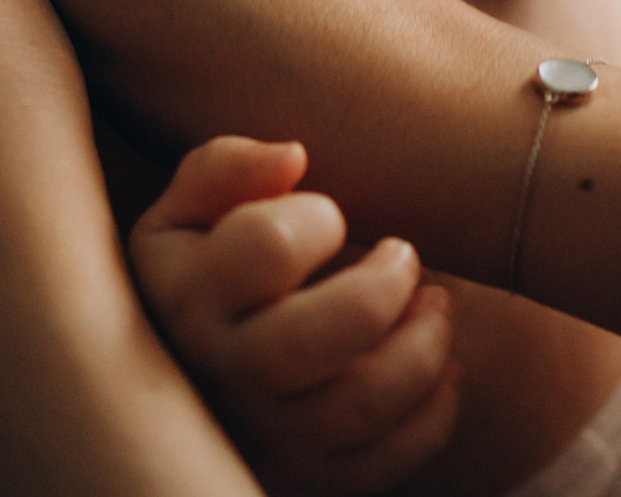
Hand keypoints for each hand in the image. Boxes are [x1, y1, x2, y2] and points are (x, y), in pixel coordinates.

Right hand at [133, 139, 459, 496]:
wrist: (179, 374)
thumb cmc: (200, 270)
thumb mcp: (186, 211)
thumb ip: (226, 167)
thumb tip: (295, 156)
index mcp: (191, 293)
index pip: (267, 246)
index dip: (317, 219)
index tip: (330, 218)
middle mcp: (224, 371)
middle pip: (319, 336)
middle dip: (386, 285)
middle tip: (405, 257)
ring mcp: (269, 434)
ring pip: (363, 403)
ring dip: (425, 346)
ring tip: (435, 304)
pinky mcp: (312, 477)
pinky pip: (387, 463)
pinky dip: (435, 412)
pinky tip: (440, 366)